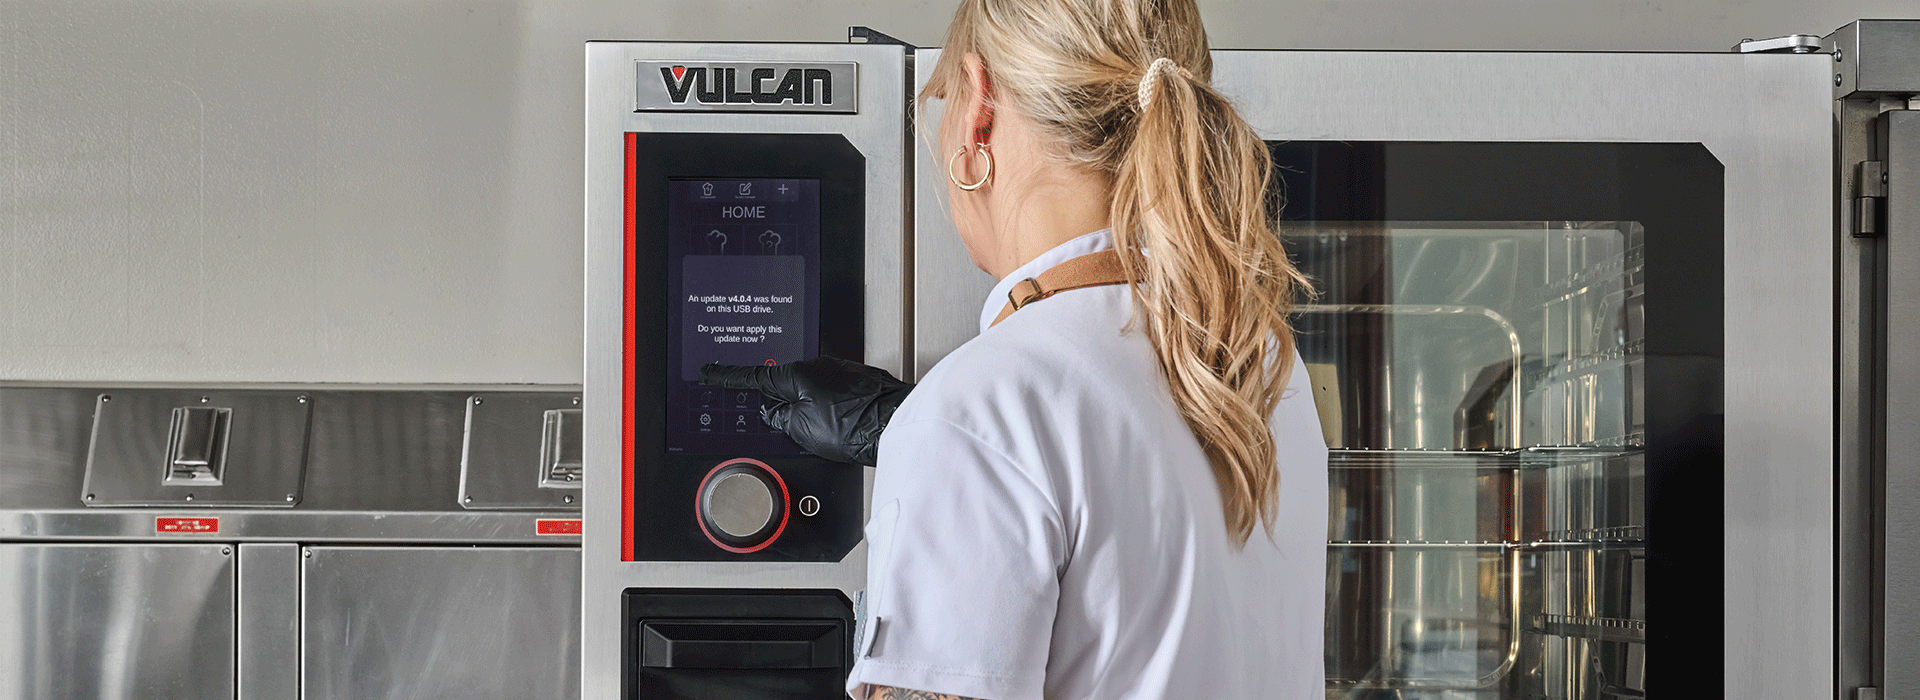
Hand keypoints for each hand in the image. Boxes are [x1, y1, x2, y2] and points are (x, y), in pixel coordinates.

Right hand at [698, 356, 913, 466]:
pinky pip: (833, 396)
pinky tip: (843, 427)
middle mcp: (821, 365)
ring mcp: (842, 371)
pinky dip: (831, 411)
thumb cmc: (856, 427)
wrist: (898, 426)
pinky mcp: (859, 382)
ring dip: (811, 410)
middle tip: (792, 427)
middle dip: (782, 404)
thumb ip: (780, 418)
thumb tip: (775, 413)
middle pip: (785, 384)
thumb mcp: (802, 430)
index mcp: (799, 373)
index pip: (756, 377)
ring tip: (830, 433)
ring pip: (811, 391)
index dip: (730, 378)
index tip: (712, 372)